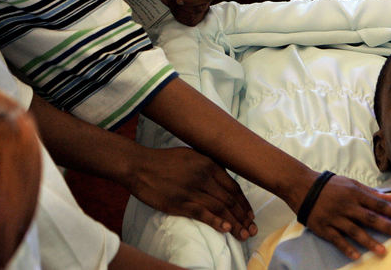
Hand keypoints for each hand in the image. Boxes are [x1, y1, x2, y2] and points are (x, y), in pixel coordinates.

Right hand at [128, 146, 256, 239]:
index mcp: (208, 164)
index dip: (244, 203)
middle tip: (251, 229)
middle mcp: (203, 176)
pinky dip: (217, 222)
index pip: (233, 187)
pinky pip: (203, 213)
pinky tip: (226, 229)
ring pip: (220, 208)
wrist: (140, 165)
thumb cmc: (164, 160)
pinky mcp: (180, 202)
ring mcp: (192, 190)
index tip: (250, 214)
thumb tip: (224, 180)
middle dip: (243, 217)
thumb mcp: (191, 155)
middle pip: (230, 200)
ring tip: (243, 235)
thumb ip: (208, 166)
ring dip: (235, 223)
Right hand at [299, 173, 390, 259]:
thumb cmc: (328, 185)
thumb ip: (371, 192)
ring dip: (369, 242)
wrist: (301, 186)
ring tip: (383, 251)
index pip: (377, 204)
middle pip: (370, 218)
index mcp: (354, 193)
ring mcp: (334, 217)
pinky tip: (356, 256)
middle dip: (387, 227)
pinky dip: (346, 248)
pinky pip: (336, 239)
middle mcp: (346, 206)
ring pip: (354, 231)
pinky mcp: (323, 226)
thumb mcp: (350, 183)